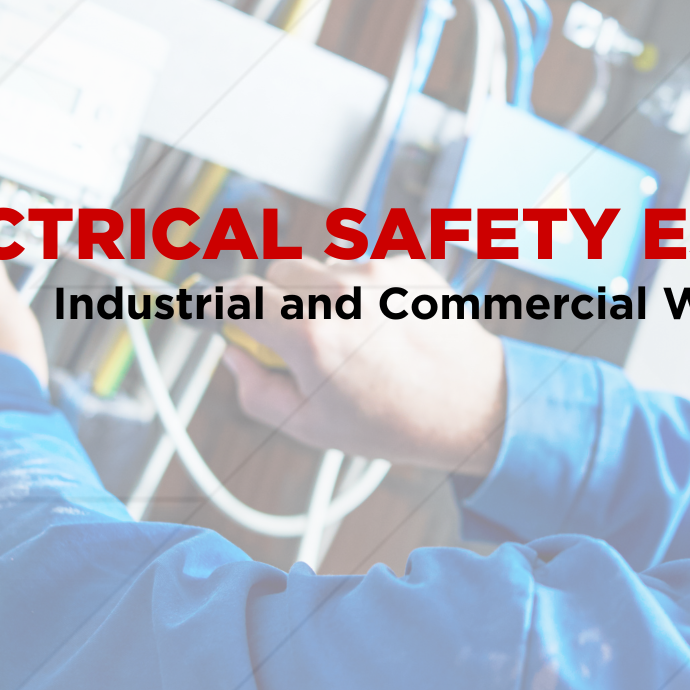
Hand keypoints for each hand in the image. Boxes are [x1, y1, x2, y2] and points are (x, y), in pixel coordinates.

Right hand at [222, 258, 505, 476]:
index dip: (221, 304)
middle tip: (300, 343)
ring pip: (320, 267)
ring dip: (322, 295)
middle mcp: (341, 292)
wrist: (472, 403)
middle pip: (276, 274)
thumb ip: (256, 390)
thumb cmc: (394, 421)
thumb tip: (234, 354)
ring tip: (355, 339)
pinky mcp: (406, 263)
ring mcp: (377, 272)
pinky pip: (361, 266)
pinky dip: (362, 290)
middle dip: (278, 305)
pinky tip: (384, 327)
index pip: (237, 293)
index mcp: (310, 333)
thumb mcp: (310, 426)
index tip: (217, 313)